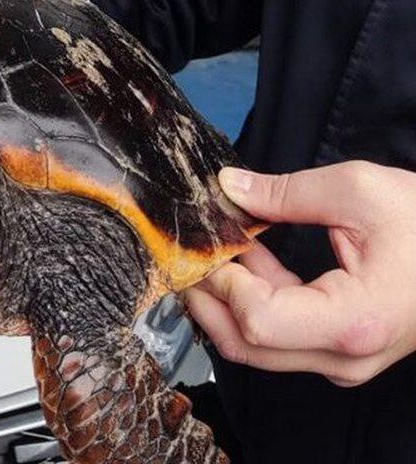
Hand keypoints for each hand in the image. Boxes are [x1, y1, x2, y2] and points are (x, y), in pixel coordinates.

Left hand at [184, 161, 415, 386]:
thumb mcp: (360, 191)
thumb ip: (286, 192)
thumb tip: (229, 188)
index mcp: (354, 320)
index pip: (258, 320)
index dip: (224, 281)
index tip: (212, 243)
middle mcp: (346, 356)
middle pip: (246, 345)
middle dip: (207, 297)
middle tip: (190, 251)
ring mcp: (344, 361)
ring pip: (257, 348)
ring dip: (225, 301)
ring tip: (214, 249)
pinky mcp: (340, 353)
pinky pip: (280, 338)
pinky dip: (252, 302)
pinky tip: (247, 259)